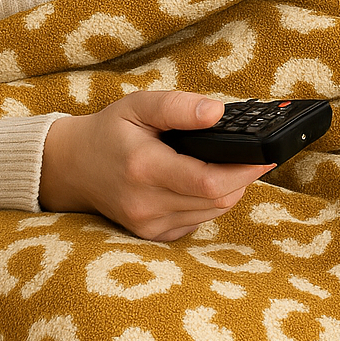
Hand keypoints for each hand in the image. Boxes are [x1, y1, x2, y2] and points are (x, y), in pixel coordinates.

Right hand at [37, 91, 274, 240]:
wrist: (72, 166)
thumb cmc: (109, 132)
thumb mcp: (138, 105)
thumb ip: (178, 106)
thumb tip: (217, 113)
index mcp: (144, 168)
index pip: (208, 181)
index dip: (245, 170)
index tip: (266, 156)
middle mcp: (146, 203)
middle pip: (217, 200)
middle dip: (244, 178)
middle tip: (255, 157)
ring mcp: (148, 225)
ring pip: (211, 212)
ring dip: (229, 190)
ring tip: (229, 165)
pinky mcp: (153, 235)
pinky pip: (197, 222)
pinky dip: (209, 203)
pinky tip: (203, 183)